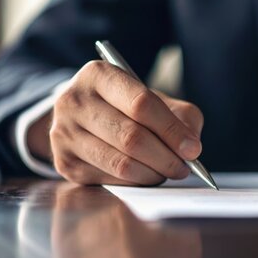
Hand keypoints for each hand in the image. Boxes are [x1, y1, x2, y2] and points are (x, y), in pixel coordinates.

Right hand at [36, 60, 203, 184]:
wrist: (84, 116)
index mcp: (99, 74)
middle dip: (166, 157)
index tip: (193, 149)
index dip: (171, 130)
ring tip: (168, 171)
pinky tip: (146, 175)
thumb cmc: (126, 106)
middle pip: (131, 137)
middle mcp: (74, 100)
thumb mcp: (155, 98)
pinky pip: (109, 180)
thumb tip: (191, 146)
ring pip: (121, 163)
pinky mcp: (64, 162)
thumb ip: (181, 116)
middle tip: (185, 167)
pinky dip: (135, 182)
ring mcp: (64, 132)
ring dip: (153, 173)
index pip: (141, 104)